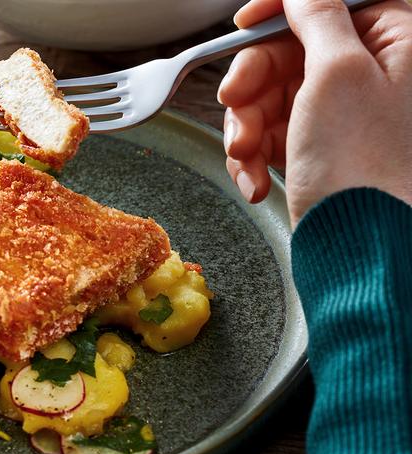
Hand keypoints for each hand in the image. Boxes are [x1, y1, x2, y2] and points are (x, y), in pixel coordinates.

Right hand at [219, 0, 411, 224]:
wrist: (360, 251)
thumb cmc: (364, 167)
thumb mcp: (338, 73)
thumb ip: (318, 15)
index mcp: (397, 41)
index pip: (331, 0)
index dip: (282, 8)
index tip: (245, 23)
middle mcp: (374, 75)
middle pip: (290, 51)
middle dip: (252, 83)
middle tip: (235, 101)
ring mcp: (344, 115)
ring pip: (271, 95)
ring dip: (246, 126)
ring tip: (245, 155)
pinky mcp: (319, 149)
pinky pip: (272, 133)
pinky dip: (253, 154)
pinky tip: (254, 177)